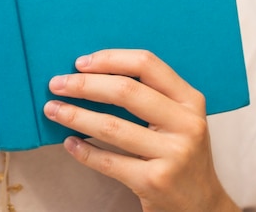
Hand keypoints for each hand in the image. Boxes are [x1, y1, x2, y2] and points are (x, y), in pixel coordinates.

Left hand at [43, 49, 239, 211]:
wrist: (203, 206)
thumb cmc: (179, 151)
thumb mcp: (177, 117)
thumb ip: (148, 93)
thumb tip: (89, 71)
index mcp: (189, 100)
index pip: (145, 64)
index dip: (109, 59)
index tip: (79, 63)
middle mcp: (186, 124)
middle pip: (124, 91)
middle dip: (83, 85)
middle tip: (56, 84)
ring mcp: (172, 155)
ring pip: (111, 126)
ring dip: (75, 115)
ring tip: (52, 109)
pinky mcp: (155, 183)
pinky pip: (108, 162)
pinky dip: (83, 151)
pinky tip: (69, 142)